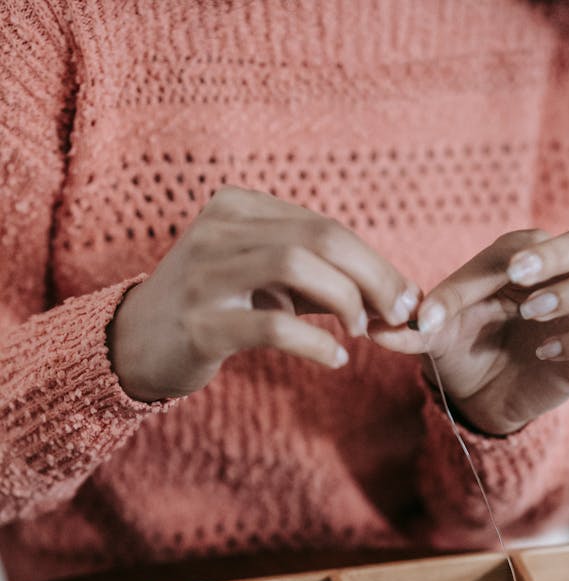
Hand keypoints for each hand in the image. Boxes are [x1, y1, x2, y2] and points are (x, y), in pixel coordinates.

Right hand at [109, 187, 419, 401]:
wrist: (137, 344)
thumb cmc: (216, 308)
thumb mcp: (264, 279)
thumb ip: (320, 279)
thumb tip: (395, 297)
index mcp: (237, 207)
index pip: (324, 226)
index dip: (374, 262)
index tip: (405, 298)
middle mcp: (218, 230)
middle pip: (319, 238)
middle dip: (373, 277)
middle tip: (398, 314)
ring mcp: (206, 275)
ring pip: (296, 266)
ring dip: (345, 300)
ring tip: (360, 331)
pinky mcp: (201, 324)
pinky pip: (272, 326)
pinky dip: (315, 343)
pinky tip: (335, 359)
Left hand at [368, 230, 568, 434]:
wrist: (479, 399)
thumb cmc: (460, 351)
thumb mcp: (434, 337)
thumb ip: (415, 327)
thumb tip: (378, 327)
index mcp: (522, 262)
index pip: (523, 245)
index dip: (500, 262)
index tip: (474, 289)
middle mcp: (561, 278)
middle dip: (556, 256)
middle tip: (520, 277)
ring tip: (534, 313)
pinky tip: (544, 353)